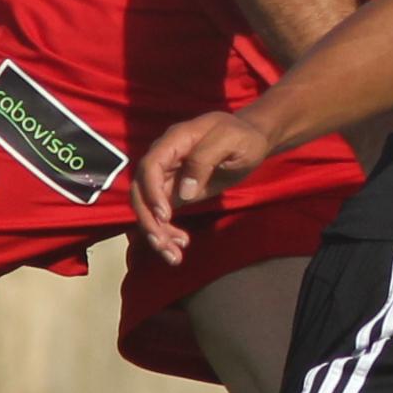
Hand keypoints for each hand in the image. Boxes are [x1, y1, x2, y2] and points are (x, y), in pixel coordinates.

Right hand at [131, 109, 276, 260]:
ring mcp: (167, 177)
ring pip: (147, 207)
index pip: (151, 166)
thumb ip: (205, 159)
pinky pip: (160, 214)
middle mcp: (164, 159)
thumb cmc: (242, 136)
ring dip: (156, 232)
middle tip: (164, 245)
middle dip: (148, 220)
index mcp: (174, 140)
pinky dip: (166, 232)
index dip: (152, 191)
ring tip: (173, 255)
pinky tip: (180, 245)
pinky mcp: (174, 192)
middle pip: (141, 190)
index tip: (165, 216)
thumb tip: (184, 193)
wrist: (251, 140)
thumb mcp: (230, 140)